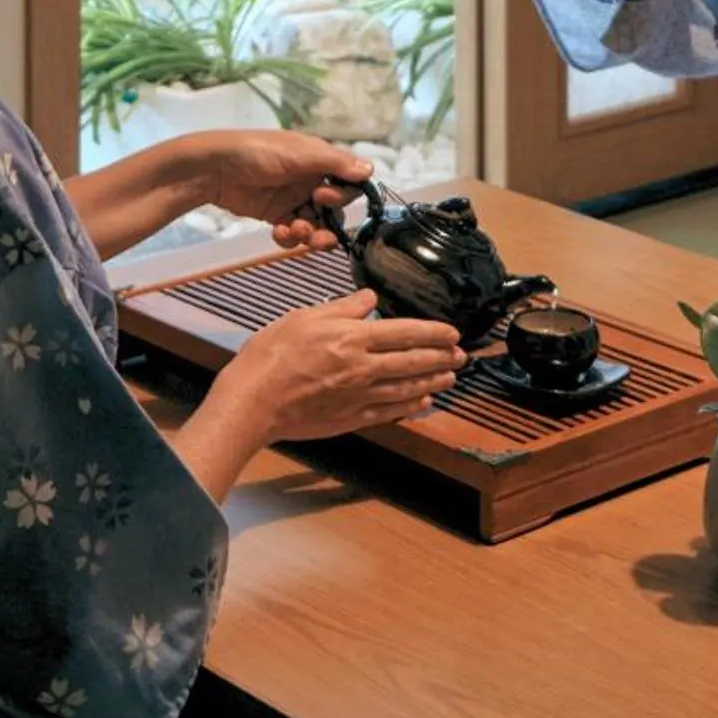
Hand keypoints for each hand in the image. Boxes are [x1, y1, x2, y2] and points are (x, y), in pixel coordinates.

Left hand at [192, 131, 371, 252]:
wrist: (214, 168)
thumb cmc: (258, 152)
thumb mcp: (299, 154)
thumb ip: (335, 163)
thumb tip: (370, 170)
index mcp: (319, 160)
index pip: (347, 183)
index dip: (342, 196)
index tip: (324, 199)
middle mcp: (310, 180)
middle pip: (334, 211)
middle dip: (326, 223)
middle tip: (310, 229)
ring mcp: (293, 199)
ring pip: (315, 225)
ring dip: (308, 234)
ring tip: (293, 233)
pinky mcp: (276, 215)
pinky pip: (293, 234)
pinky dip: (289, 238)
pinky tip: (278, 232)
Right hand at [221, 289, 464, 440]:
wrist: (255, 400)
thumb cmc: (272, 355)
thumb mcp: (305, 317)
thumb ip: (342, 308)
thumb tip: (369, 299)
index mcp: (353, 339)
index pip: (404, 332)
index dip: (432, 332)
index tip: (452, 332)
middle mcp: (363, 368)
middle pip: (413, 362)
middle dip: (441, 358)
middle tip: (462, 355)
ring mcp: (359, 397)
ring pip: (406, 389)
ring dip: (433, 382)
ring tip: (451, 378)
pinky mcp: (351, 418)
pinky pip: (389, 412)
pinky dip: (410, 407)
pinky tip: (423, 404)